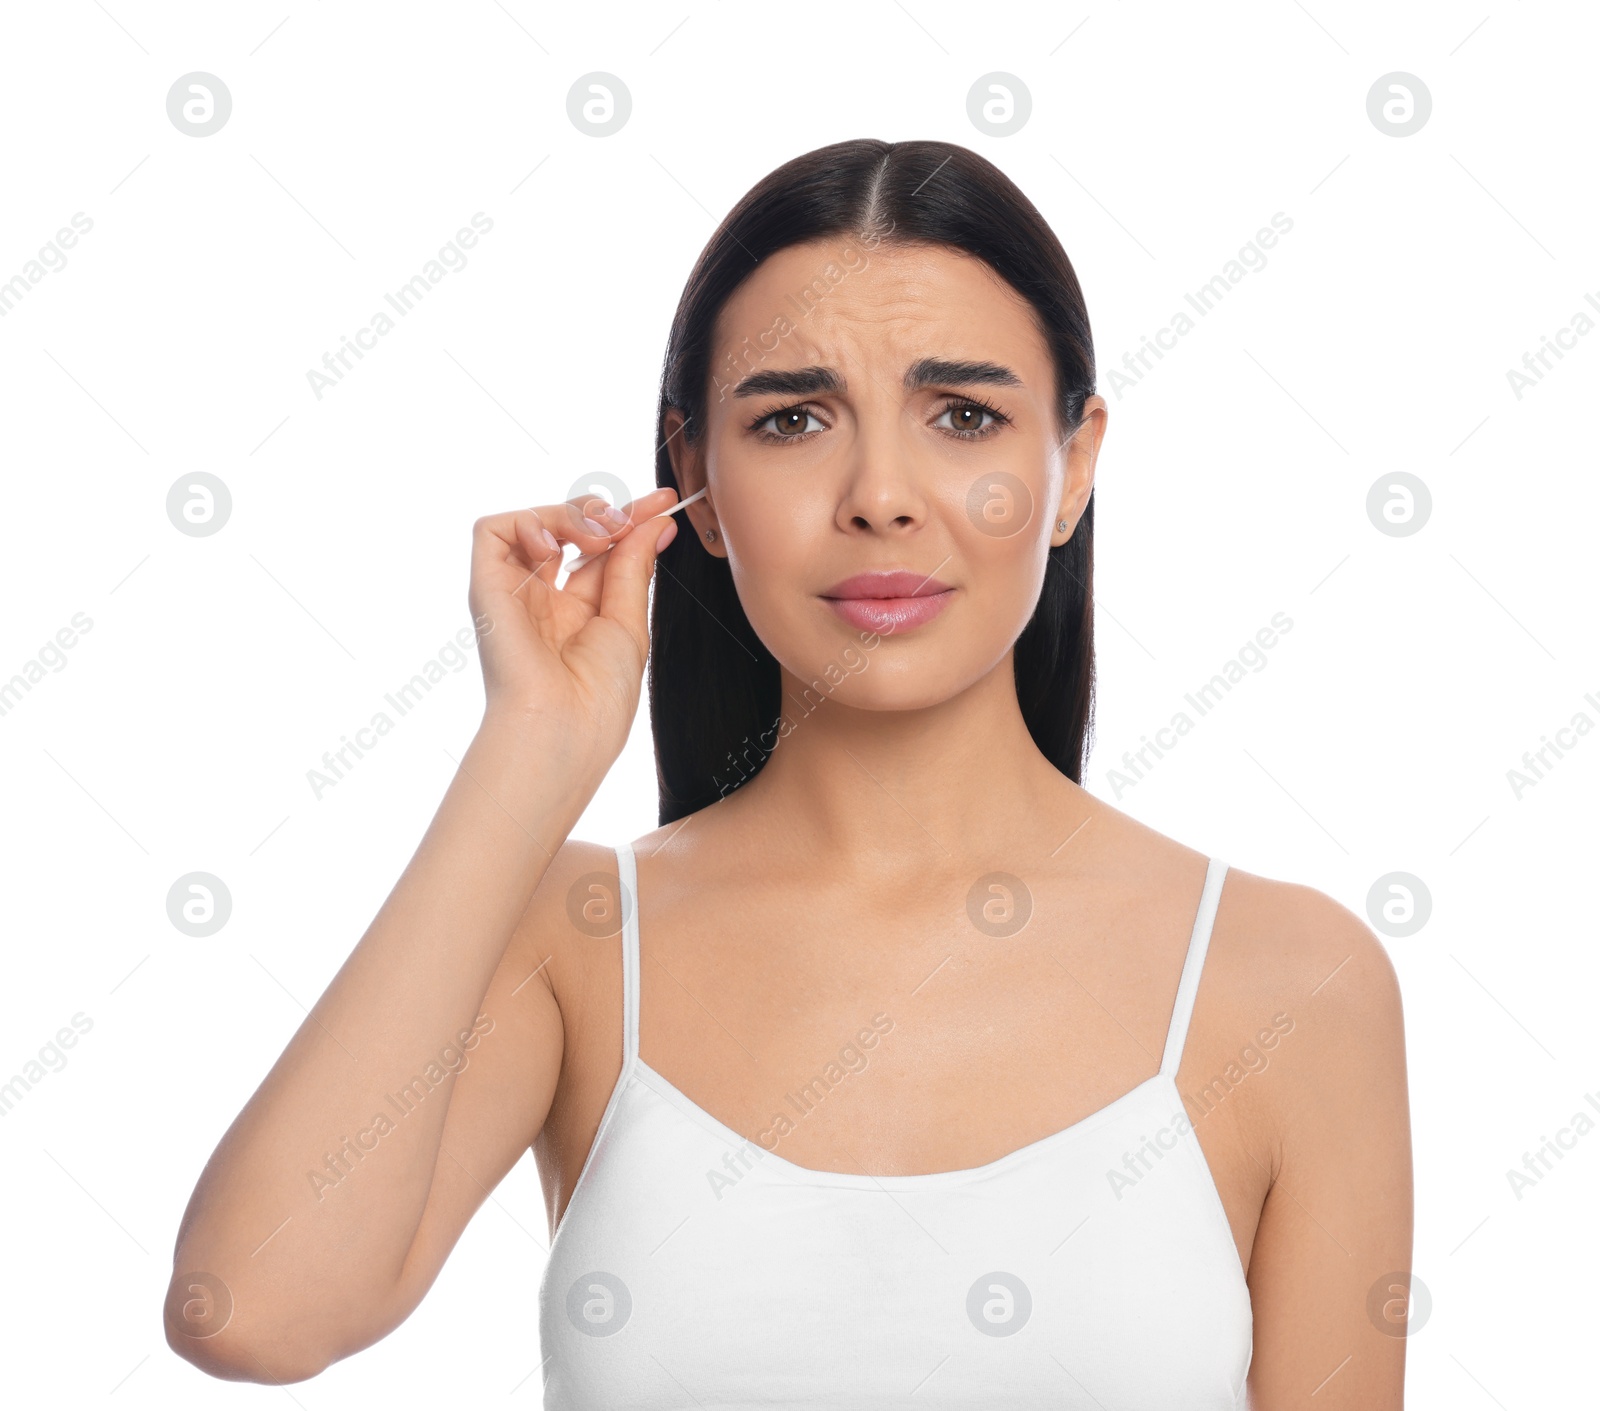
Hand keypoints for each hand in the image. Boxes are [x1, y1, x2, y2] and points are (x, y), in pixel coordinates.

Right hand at [467, 488, 680, 763]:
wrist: (562, 729)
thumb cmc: (598, 696)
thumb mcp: (629, 622)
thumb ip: (634, 567)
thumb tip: (656, 523)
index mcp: (578, 613)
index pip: (602, 550)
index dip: (632, 520)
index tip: (666, 503)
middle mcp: (543, 600)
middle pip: (569, 529)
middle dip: (604, 512)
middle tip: (629, 521)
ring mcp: (514, 592)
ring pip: (532, 521)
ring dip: (571, 515)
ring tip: (597, 538)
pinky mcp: (486, 588)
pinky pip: (491, 530)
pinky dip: (527, 522)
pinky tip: (554, 549)